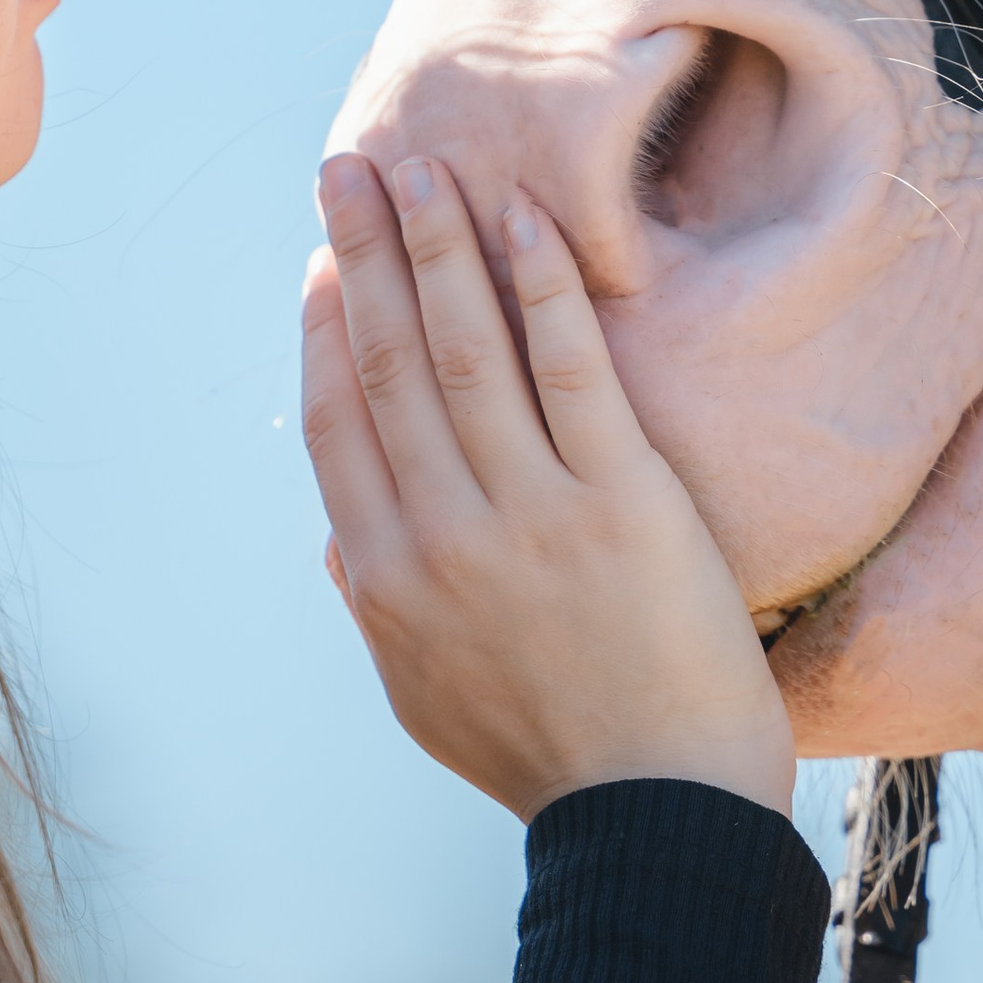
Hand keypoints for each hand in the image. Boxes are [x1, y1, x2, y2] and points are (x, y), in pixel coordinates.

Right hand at [304, 153, 794, 822]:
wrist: (656, 819)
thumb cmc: (545, 757)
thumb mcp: (422, 694)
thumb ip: (374, 606)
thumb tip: (343, 535)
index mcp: (386, 576)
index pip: (337, 420)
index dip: (327, 328)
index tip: (326, 259)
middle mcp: (442, 532)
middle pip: (389, 361)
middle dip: (366, 252)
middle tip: (350, 166)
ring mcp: (530, 511)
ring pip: (466, 347)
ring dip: (439, 243)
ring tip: (425, 164)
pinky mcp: (621, 499)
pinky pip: (572, 367)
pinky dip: (542, 285)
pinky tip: (524, 217)